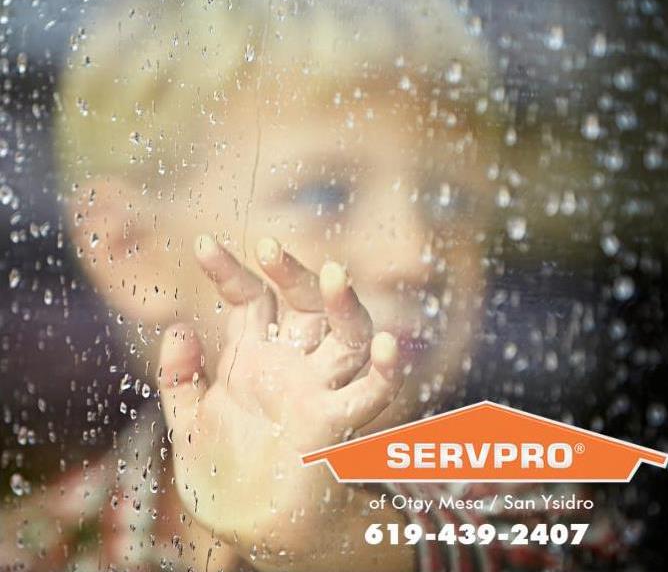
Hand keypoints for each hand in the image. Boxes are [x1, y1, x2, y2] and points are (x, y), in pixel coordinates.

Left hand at [157, 235, 404, 567]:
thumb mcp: (188, 422)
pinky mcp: (334, 426)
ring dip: (344, 306)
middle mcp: (289, 366)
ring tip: (335, 274)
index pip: (250, 300)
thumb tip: (176, 327)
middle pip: (302, 305)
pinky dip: (383, 370)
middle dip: (290, 273)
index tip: (202, 244)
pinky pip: (369, 394)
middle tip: (269, 245)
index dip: (229, 271)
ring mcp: (315, 392)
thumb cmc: (221, 475)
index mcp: (255, 358)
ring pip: (344, 337)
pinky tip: (386, 344)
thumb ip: (180, 377)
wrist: (249, 529)